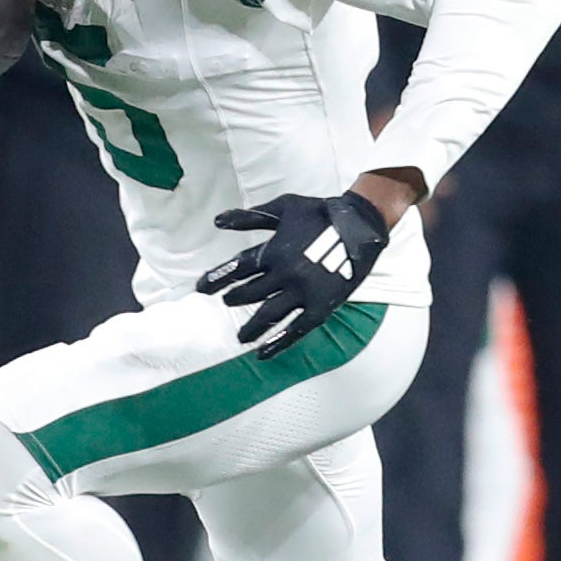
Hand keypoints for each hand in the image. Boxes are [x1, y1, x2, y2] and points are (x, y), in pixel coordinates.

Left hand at [196, 191, 390, 357]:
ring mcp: (302, 293)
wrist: (360, 225)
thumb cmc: (320, 213)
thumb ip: (250, 217)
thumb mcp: (283, 207)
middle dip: (235, 299)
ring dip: (251, 328)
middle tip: (227, 302)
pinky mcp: (321, 306)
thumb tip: (217, 221)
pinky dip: (279, 343)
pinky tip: (264, 353)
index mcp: (273, 252)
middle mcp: (283, 275)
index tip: (200, 289)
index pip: (235, 269)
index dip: (216, 280)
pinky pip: (296, 329)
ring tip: (240, 337)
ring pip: (269, 316)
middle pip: (250, 293)